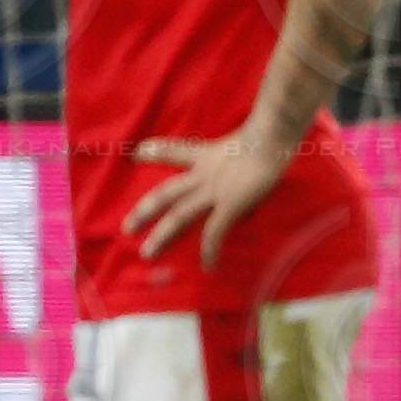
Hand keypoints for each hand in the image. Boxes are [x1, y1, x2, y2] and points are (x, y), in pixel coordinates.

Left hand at [126, 126, 294, 270]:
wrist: (272, 136)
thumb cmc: (268, 134)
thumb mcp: (246, 140)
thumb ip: (240, 152)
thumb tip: (248, 159)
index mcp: (207, 156)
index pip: (176, 151)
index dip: (156, 151)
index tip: (138, 153)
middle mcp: (203, 175)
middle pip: (166, 194)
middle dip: (145, 211)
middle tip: (127, 229)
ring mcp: (214, 191)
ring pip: (179, 216)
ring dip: (162, 236)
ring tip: (147, 254)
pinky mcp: (230, 204)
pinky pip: (215, 232)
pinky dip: (210, 250)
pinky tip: (208, 266)